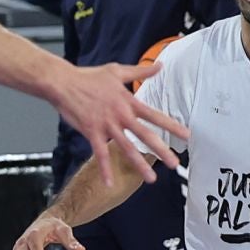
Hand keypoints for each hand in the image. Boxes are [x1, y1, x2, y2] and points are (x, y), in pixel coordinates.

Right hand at [51, 61, 186, 186]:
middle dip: (162, 150)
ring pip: (127, 148)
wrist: (64, 82)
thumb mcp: (117, 71)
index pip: (154, 115)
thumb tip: (159, 66)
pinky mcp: (91, 132)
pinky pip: (100, 154)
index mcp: (128, 102)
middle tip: (175, 163)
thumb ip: (140, 71)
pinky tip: (110, 183)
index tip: (186, 135)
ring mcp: (106, 125)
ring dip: (140, 164)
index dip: (171, 125)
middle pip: (145, 135)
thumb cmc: (88, 76)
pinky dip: (104, 169)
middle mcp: (121, 115)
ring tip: (152, 178)